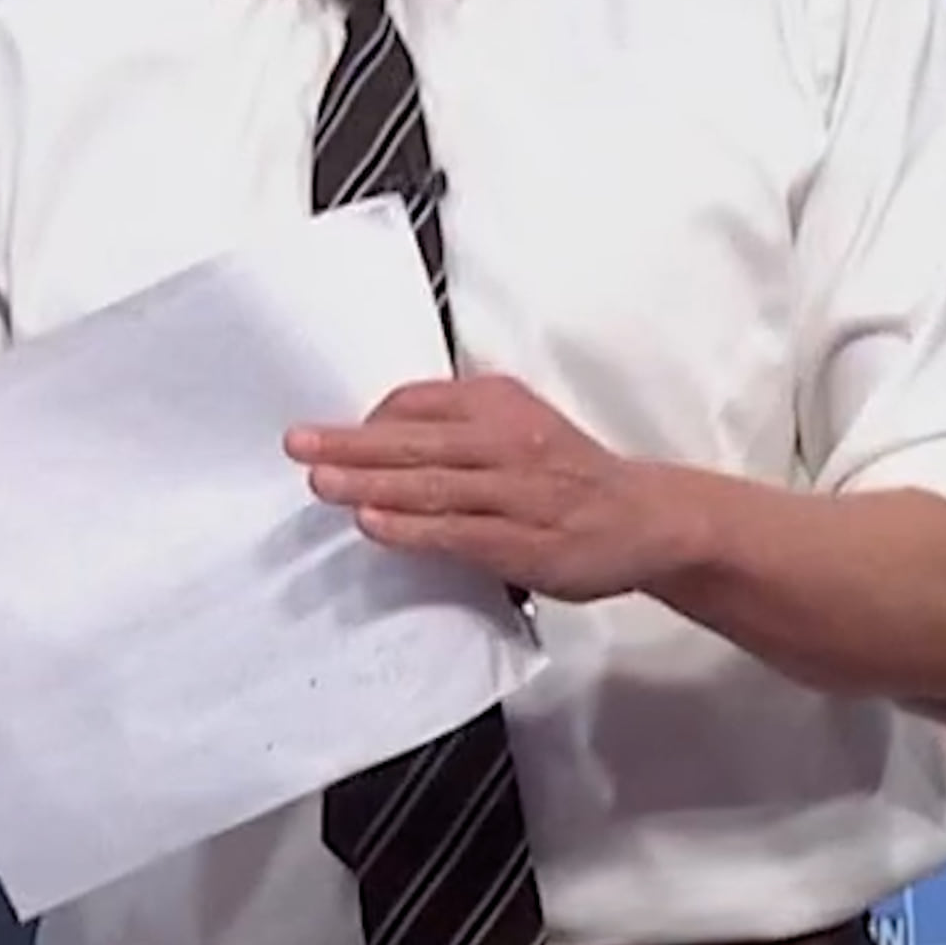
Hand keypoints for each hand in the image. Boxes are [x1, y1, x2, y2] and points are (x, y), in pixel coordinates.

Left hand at [285, 373, 693, 602]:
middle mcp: (506, 442)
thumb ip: (457, 427)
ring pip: (430, 486)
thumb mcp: (517, 426)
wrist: (647, 517)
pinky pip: (456, 532)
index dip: (368, 421)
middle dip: (349, 444)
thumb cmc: (569, 474)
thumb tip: (381, 436)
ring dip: (370, 483)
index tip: (327, 436)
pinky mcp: (523, 541)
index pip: (416, 403)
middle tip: (299, 444)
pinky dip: (411, 528)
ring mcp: (515, 493)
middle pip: (413, 440)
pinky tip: (374, 524)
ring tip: (321, 482)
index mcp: (499, 404)